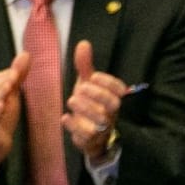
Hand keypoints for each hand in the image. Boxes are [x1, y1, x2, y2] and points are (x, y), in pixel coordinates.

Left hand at [63, 40, 125, 160]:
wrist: (90, 135)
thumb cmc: (90, 104)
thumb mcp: (87, 83)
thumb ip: (85, 65)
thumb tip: (83, 43)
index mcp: (113, 98)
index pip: (118, 89)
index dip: (106, 82)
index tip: (93, 77)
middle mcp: (111, 113)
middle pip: (112, 104)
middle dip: (97, 94)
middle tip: (81, 88)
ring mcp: (102, 128)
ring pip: (99, 119)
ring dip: (85, 108)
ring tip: (72, 101)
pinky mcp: (90, 140)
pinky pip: (85, 134)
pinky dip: (74, 125)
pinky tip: (66, 118)